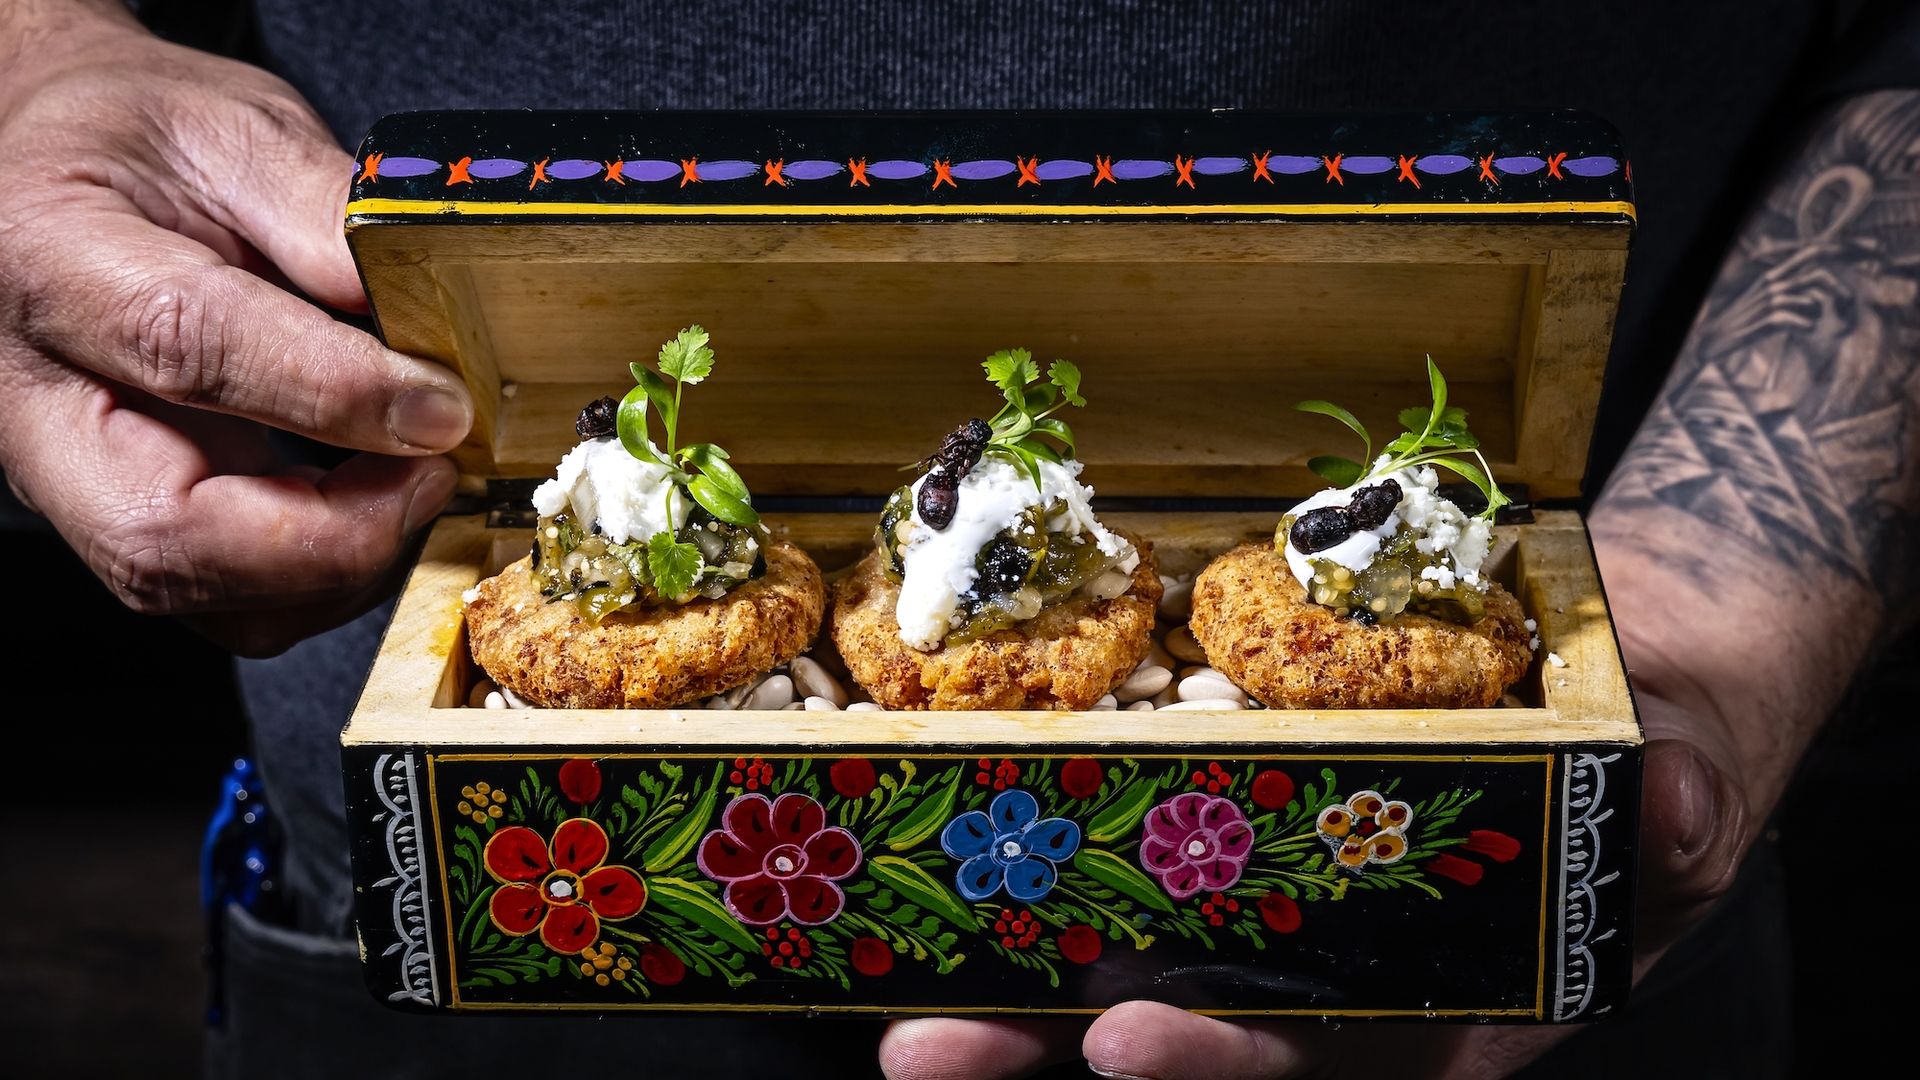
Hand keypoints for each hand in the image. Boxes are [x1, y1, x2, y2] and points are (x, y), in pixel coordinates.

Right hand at [0, 1, 470, 653]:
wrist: (45, 171)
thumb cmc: (129, 147)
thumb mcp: (234, 130)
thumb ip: (329, 220)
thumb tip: (427, 326)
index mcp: (52, 254)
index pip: (187, 346)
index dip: (333, 392)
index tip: (441, 405)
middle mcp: (36, 394)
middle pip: (159, 532)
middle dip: (327, 537)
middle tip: (431, 475)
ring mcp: (66, 475)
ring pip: (190, 587)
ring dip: (332, 567)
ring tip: (414, 485)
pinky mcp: (117, 516)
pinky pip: (219, 597)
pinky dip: (316, 578)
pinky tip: (376, 508)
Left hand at [877, 632, 1752, 1078]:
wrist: (1627, 642)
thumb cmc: (1667, 714)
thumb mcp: (1692, 749)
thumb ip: (1685, 784)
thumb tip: (1674, 803)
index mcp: (1468, 984)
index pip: (1343, 1050)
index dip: (1234, 1060)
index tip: (1132, 1039)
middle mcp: (1365, 962)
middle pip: (1213, 1027)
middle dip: (1069, 1044)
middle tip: (936, 1043)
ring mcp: (1296, 895)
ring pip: (1151, 960)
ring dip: (1022, 986)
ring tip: (902, 1002)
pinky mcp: (1246, 819)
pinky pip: (1144, 857)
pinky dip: (1054, 865)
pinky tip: (945, 854)